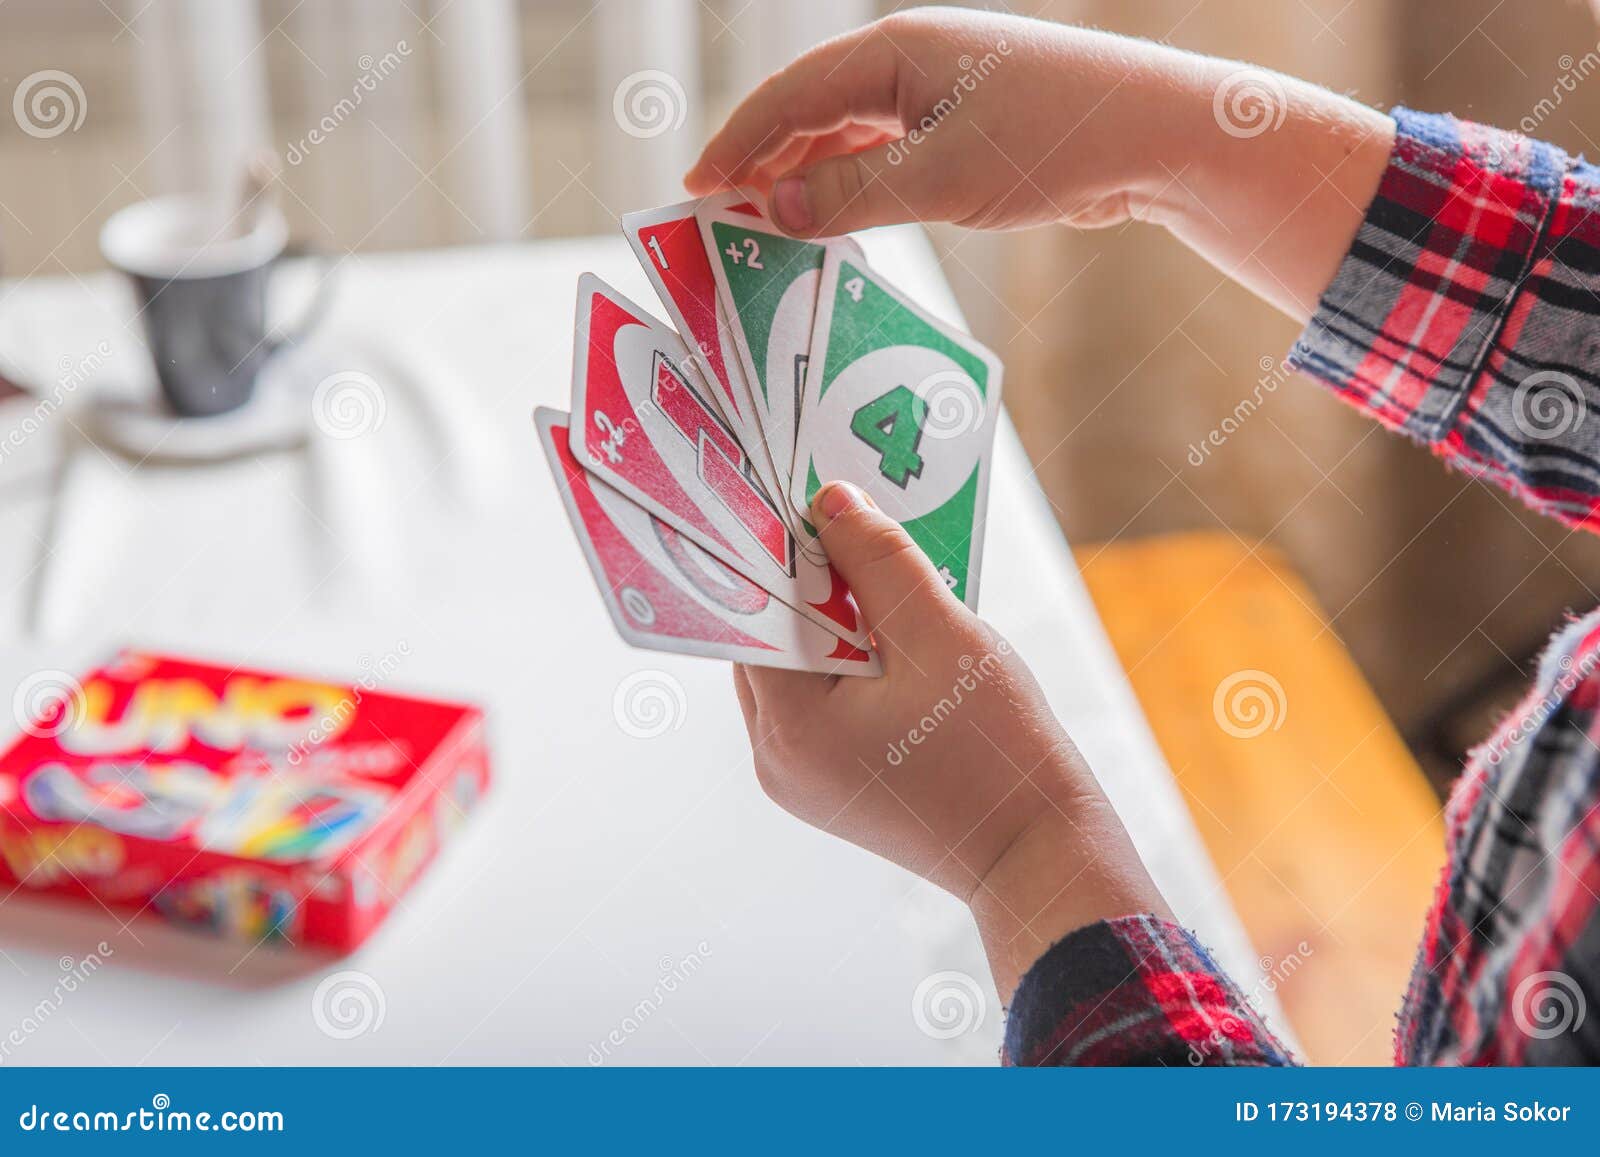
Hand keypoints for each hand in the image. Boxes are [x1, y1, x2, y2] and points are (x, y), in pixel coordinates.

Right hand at [687, 7, 1392, 319]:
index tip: (695, 188)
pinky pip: (884, 152)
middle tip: (717, 217)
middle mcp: (910, 59)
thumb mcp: (943, 179)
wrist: (1156, 137)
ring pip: (847, 134)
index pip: (791, 95)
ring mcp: (936, 90)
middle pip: (811, 110)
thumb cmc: (1056, 142)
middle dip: (763, 163)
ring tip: (765, 228)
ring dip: (806, 179)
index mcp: (896, 50)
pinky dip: (851, 185)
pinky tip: (834, 220)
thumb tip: (772, 209)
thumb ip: (851, 194)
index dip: (738, 142)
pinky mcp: (962, 125)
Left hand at [732, 482, 1168, 998]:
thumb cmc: (998, 755)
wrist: (1040, 856)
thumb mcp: (941, 637)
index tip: (811, 507)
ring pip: (801, 670)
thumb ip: (880, 563)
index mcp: (788, 727)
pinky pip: (824, 703)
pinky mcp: (832, 787)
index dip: (782, 555)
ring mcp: (801, 780)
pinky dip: (854, 665)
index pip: (754, 614)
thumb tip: (831, 501)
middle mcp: (776, 759)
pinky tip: (904, 646)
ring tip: (896, 595)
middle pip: (773, 641)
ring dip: (839, 624)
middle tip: (865, 537)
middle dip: (817, 586)